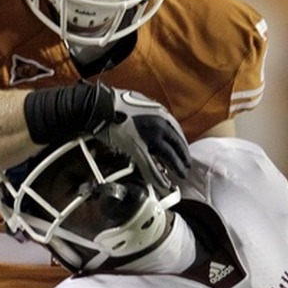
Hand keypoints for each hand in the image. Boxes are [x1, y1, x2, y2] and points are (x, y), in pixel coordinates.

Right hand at [23, 82, 189, 178]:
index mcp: (160, 114)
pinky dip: (158, 177)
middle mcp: (158, 125)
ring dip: (176, 167)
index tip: (183, 152)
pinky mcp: (136, 149)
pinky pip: (151, 166)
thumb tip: (157, 120)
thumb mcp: (141, 102)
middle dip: (182, 158)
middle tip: (186, 167)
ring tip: (181, 175)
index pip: (177, 132)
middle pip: (176, 145)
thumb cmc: (117, 103)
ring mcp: (148, 138)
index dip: (181, 145)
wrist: (101, 107)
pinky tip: (164, 184)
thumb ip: (152, 113)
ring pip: (167, 157)